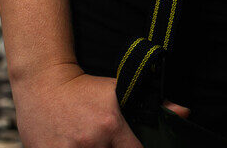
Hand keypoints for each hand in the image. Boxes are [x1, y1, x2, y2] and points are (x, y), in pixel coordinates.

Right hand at [12, 60, 192, 146]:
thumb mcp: (117, 90)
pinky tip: (75, 146)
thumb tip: (184, 111)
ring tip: (94, 144)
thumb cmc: (83, 89)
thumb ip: (152, 104)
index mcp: (111, 124)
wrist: (42, 83)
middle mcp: (91, 142)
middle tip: (110, 143)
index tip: (136, 147)